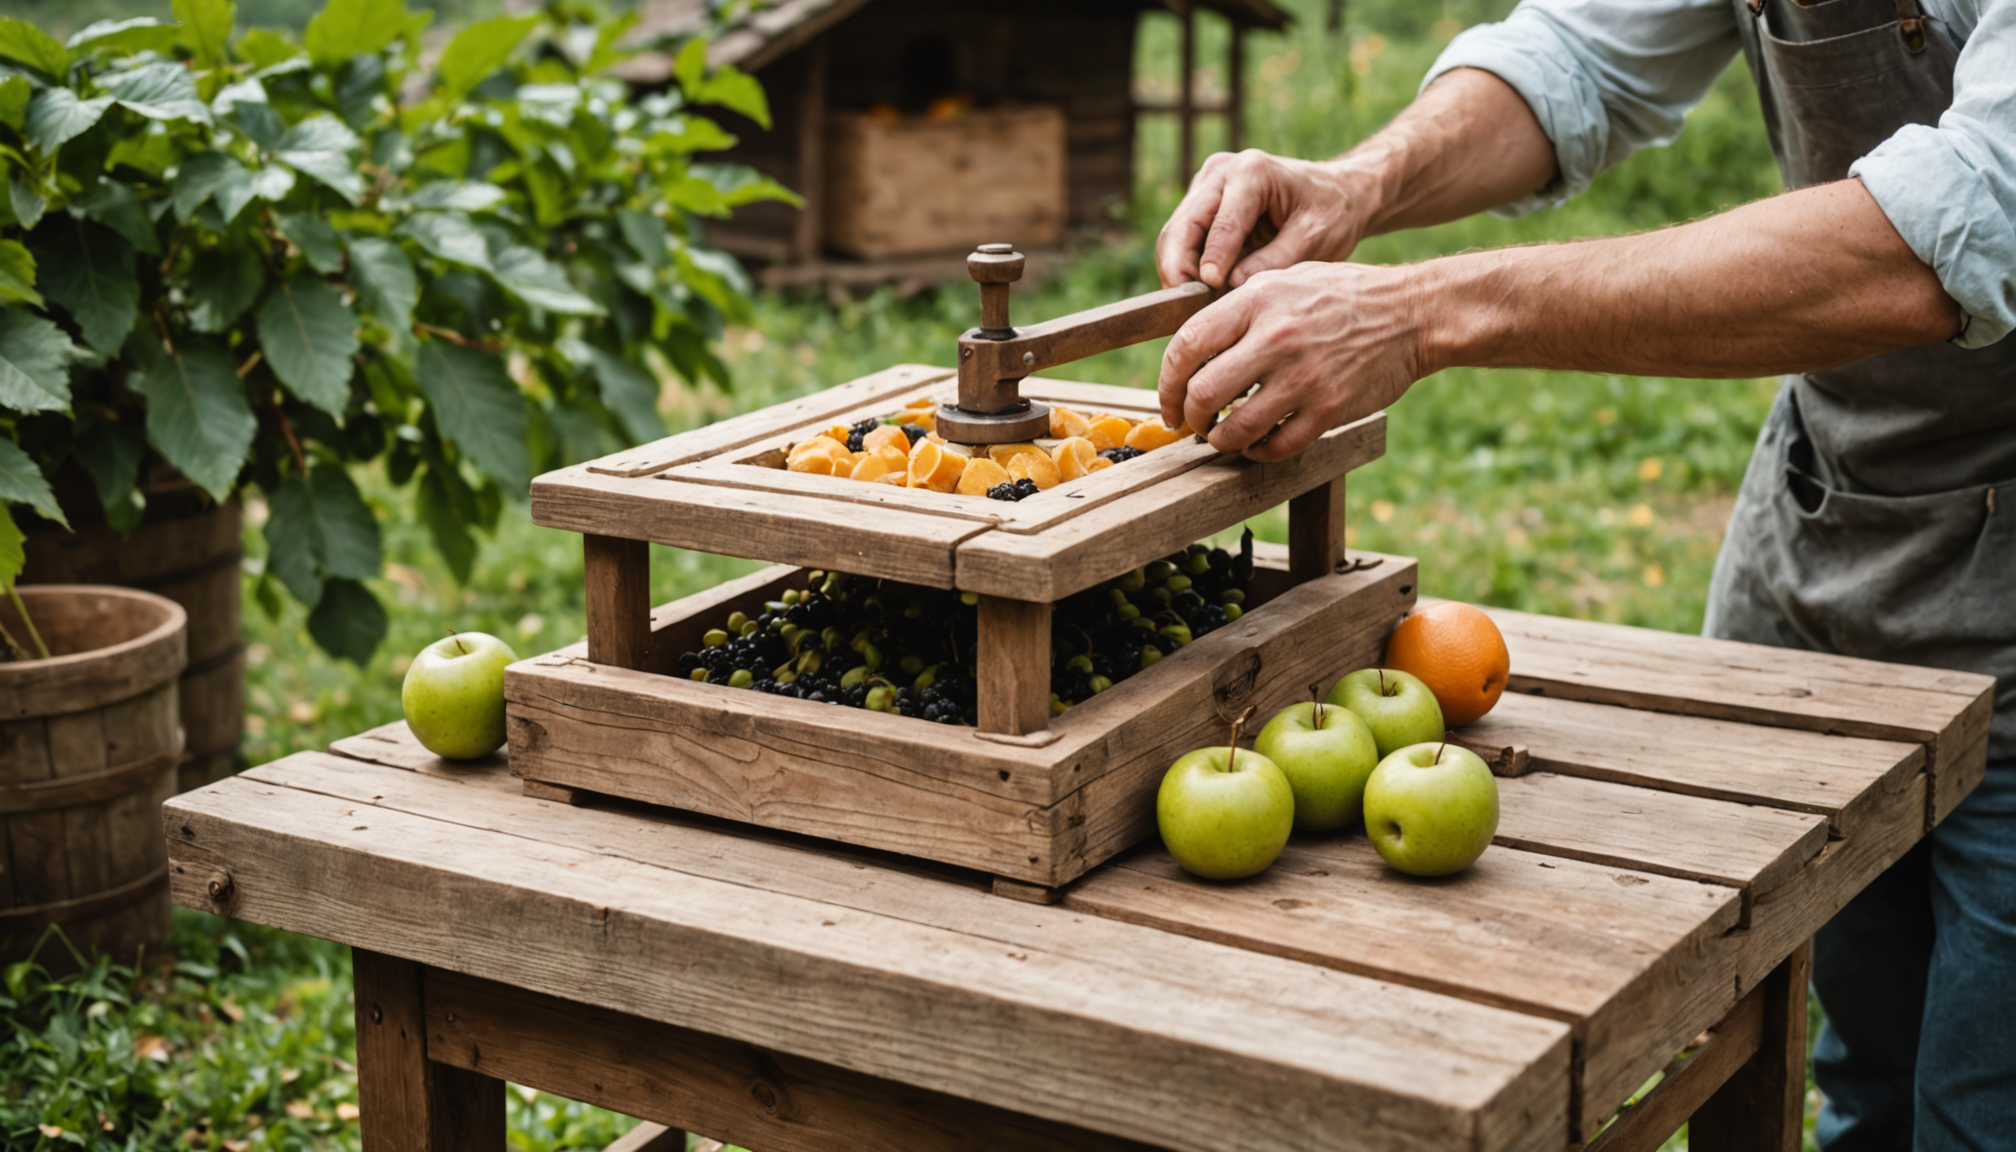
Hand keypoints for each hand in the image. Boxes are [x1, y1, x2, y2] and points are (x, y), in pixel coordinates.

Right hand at [1156, 150, 1374, 289]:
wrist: (1337, 194)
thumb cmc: (1332, 214)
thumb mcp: (1315, 238)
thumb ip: (1276, 260)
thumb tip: (1232, 286)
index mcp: (1252, 172)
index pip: (1221, 223)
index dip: (1211, 261)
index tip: (1207, 295)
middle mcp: (1221, 172)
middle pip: (1182, 226)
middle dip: (1178, 270)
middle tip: (1184, 311)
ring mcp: (1206, 187)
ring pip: (1174, 234)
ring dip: (1177, 272)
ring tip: (1189, 309)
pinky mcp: (1201, 203)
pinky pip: (1182, 239)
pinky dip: (1184, 268)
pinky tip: (1197, 297)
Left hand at [1158, 262, 1425, 461]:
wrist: (1413, 313)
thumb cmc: (1345, 295)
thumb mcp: (1287, 281)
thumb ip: (1240, 309)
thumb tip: (1195, 348)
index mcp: (1257, 301)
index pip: (1187, 346)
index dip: (1166, 382)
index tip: (1168, 402)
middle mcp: (1276, 339)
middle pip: (1203, 393)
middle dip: (1190, 418)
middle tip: (1193, 424)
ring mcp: (1303, 377)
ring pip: (1236, 429)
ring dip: (1220, 441)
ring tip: (1222, 437)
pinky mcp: (1329, 409)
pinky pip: (1277, 447)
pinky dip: (1258, 453)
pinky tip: (1257, 445)